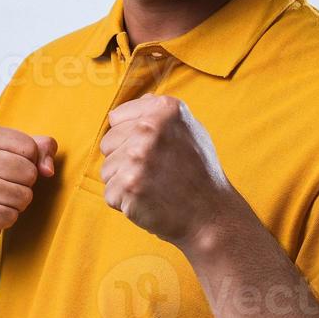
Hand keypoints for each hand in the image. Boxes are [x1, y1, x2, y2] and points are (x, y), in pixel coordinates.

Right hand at [0, 124, 56, 249]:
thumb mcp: (12, 151)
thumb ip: (41, 148)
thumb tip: (48, 170)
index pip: (30, 147)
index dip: (29, 160)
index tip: (9, 164)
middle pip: (29, 172)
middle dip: (25, 182)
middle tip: (5, 183)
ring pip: (24, 196)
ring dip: (18, 201)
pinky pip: (12, 216)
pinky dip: (7, 217)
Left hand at [99, 93, 236, 247]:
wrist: (212, 215)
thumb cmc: (200, 174)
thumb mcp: (191, 130)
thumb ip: (161, 114)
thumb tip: (136, 102)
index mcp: (165, 109)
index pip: (116, 119)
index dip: (131, 138)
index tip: (154, 151)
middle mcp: (150, 128)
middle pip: (108, 143)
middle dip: (125, 161)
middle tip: (155, 172)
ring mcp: (139, 157)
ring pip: (107, 169)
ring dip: (125, 183)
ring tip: (154, 187)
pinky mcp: (129, 185)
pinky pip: (110, 193)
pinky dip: (126, 202)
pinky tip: (150, 201)